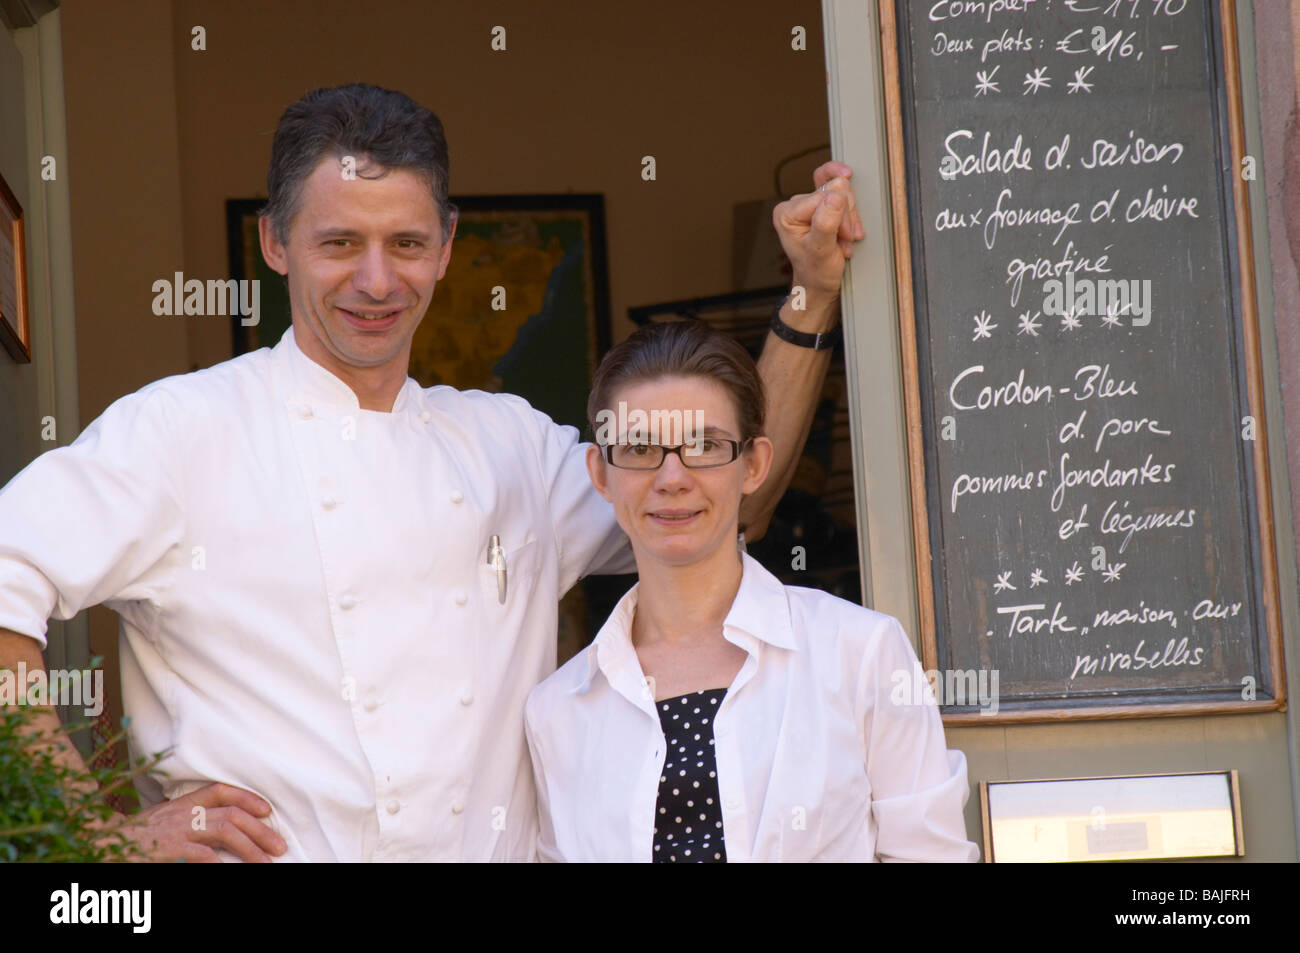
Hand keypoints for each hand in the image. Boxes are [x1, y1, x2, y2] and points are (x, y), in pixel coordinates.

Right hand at [110, 782, 287, 862]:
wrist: (98, 843)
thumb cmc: (133, 836)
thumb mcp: (164, 820)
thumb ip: (190, 817)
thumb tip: (221, 824)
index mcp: (183, 802)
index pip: (222, 790)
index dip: (248, 798)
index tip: (267, 811)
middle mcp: (183, 812)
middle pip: (232, 813)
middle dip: (260, 830)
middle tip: (279, 847)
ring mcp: (176, 830)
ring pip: (224, 831)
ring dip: (250, 847)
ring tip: (265, 863)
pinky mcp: (167, 849)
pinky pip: (202, 855)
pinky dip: (220, 863)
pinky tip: (230, 869)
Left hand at [772, 160, 865, 307]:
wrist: (819, 284)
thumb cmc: (816, 272)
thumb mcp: (822, 251)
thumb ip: (826, 223)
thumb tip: (835, 195)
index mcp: (787, 213)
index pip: (824, 196)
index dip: (840, 216)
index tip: (843, 237)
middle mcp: (794, 205)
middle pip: (834, 190)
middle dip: (846, 217)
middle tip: (843, 240)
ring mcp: (807, 203)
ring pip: (842, 192)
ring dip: (849, 219)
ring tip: (843, 240)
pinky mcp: (819, 204)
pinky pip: (837, 186)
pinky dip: (850, 209)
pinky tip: (848, 226)